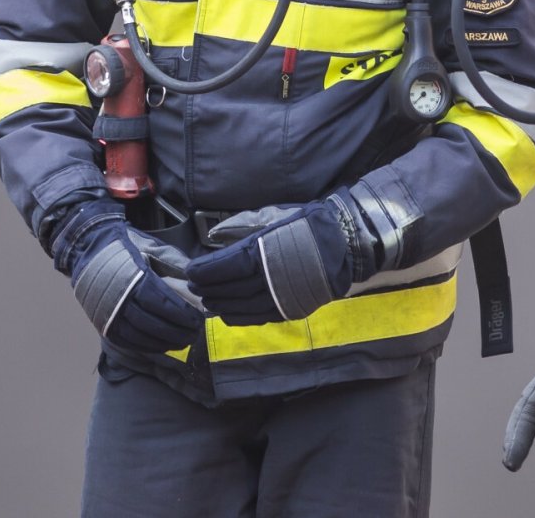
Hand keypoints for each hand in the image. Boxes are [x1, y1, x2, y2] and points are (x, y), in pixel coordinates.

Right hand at [53, 200, 202, 357]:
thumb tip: (197, 284)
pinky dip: (145, 346)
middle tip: (194, 333)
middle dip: (176, 331)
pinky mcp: (103, 323)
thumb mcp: (155, 249)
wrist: (91, 250)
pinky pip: (126, 341)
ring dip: (163, 342)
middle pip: (151, 323)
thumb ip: (176, 265)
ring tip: (182, 342)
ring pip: (139, 336)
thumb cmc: (129, 248)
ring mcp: (108, 313)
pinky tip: (161, 346)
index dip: (181, 314)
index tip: (198, 319)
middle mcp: (119, 298)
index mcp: (134, 278)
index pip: (161, 302)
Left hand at [185, 192, 366, 323]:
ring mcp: (280, 297)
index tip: (191, 270)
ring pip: (241, 307)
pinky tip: (226, 313)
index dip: (205, 271)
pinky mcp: (289, 309)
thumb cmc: (306, 225)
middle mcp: (269, 278)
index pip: (224, 266)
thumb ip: (241, 225)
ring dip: (220, 304)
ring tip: (206, 300)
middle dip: (208, 288)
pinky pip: (257, 318)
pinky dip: (238, 317)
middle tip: (193, 286)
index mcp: (264, 251)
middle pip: (229, 289)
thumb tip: (214, 234)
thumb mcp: (272, 215)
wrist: (344, 244)